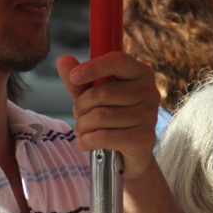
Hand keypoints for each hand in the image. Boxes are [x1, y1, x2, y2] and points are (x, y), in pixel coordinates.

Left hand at [57, 52, 159, 179]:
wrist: (131, 153)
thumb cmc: (112, 117)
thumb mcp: (92, 96)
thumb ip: (78, 80)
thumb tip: (63, 59)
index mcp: (140, 73)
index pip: (117, 61)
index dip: (93, 67)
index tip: (74, 77)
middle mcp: (150, 92)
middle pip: (103, 92)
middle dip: (81, 105)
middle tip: (77, 113)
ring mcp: (149, 116)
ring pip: (101, 116)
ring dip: (82, 125)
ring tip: (81, 129)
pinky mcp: (144, 138)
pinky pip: (104, 136)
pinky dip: (87, 140)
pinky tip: (85, 142)